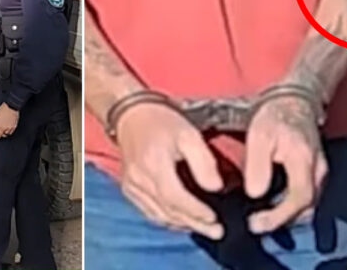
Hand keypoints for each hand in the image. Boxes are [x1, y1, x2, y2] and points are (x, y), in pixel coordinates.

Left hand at [0, 103, 18, 138]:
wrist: (11, 107)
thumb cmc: (2, 109)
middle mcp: (2, 128)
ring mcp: (8, 128)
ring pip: (4, 135)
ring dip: (2, 133)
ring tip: (2, 130)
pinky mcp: (13, 127)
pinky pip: (10, 133)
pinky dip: (8, 132)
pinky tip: (6, 129)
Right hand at [117, 103, 224, 238]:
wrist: (131, 114)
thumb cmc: (162, 121)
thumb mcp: (189, 134)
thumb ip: (204, 162)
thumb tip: (216, 188)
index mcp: (154, 165)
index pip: (176, 198)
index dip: (197, 212)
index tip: (216, 220)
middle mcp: (139, 180)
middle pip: (168, 212)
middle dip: (194, 224)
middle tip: (217, 232)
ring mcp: (131, 186)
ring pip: (158, 215)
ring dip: (181, 225)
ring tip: (203, 228)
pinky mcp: (128, 188)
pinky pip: (148, 211)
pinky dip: (166, 219)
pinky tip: (182, 220)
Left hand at [244, 96, 326, 233]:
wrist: (294, 101)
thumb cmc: (275, 116)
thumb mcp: (259, 135)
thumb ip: (257, 164)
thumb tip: (255, 193)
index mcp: (304, 160)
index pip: (300, 198)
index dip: (279, 216)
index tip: (257, 223)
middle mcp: (318, 170)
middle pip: (306, 208)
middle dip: (281, 221)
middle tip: (255, 225)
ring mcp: (319, 173)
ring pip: (308, 205)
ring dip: (286, 216)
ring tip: (261, 218)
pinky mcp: (315, 173)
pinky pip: (306, 197)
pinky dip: (289, 207)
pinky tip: (271, 206)